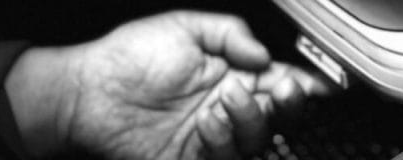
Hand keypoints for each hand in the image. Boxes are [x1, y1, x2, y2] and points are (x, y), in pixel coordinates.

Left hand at [4, 10, 332, 158]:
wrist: (88, 93)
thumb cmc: (127, 57)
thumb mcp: (184, 27)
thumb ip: (229, 34)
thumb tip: (264, 54)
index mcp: (230, 73)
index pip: (278, 81)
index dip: (301, 85)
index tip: (313, 84)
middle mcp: (226, 107)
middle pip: (278, 115)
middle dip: (286, 104)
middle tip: (278, 91)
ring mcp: (212, 136)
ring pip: (257, 140)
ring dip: (249, 120)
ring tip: (224, 101)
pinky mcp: (195, 159)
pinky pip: (226, 158)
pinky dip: (223, 141)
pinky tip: (206, 123)